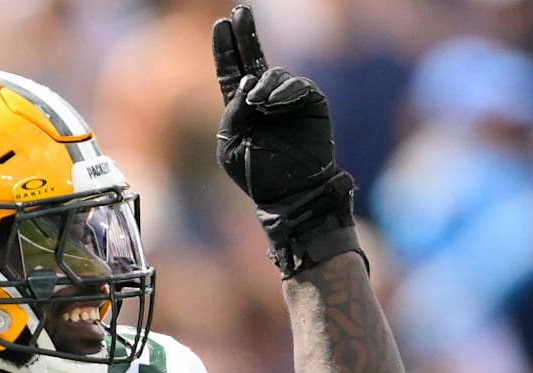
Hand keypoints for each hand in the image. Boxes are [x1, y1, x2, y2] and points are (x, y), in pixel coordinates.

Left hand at [211, 5, 363, 276]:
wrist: (291, 194)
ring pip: (273, 73)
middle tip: (240, 13)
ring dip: (263, 84)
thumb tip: (249, 82)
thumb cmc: (257, 176)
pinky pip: (296, 85)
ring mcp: (288, 100)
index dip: (226, 48)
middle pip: (254, 59)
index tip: (221, 24)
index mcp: (241, 109)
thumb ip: (231, 113)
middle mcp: (264, 99)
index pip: (231, 71)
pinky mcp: (311, 103)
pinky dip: (283, 91)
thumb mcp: (230, 146)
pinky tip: (272, 104)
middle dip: (246, 34)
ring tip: (258, 104)